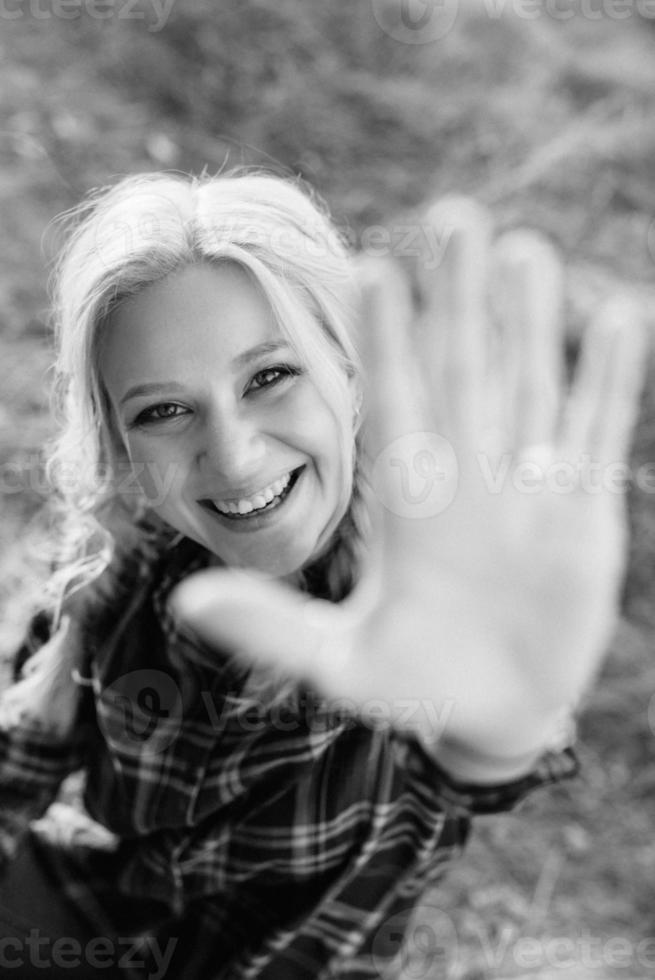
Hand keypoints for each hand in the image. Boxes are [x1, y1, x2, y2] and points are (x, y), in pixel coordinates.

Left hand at [172, 198, 647, 778]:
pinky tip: (618, 315)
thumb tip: (183, 604)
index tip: (372, 266)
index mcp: (406, 503)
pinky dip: (609, 378)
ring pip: (530, 385)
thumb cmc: (414, 686)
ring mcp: (527, 488)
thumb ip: (273, 628)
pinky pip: (599, 431)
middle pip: (465, 371)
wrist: (493, 710)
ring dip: (531, 322)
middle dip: (458, 300)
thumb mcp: (342, 666)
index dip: (387, 340)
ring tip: (525, 249)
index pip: (395, 403)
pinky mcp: (583, 511)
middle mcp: (466, 477)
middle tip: (453, 216)